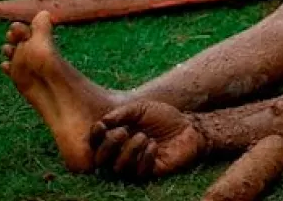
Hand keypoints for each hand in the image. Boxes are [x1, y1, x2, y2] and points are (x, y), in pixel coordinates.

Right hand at [89, 101, 205, 179]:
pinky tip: (153, 145)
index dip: (94, 136)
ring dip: (129, 151)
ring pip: (118, 167)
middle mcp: (120, 152)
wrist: (188, 127)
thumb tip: (103, 121)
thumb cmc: (164, 117)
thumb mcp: (142, 108)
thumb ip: (122, 113)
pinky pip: (138, 172)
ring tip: (144, 137)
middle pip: (100, 159)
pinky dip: (145, 158)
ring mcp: (134, 164)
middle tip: (123, 132)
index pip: (95, 142)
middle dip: (108, 146)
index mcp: (116, 137)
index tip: (101, 126)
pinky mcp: (149, 172)